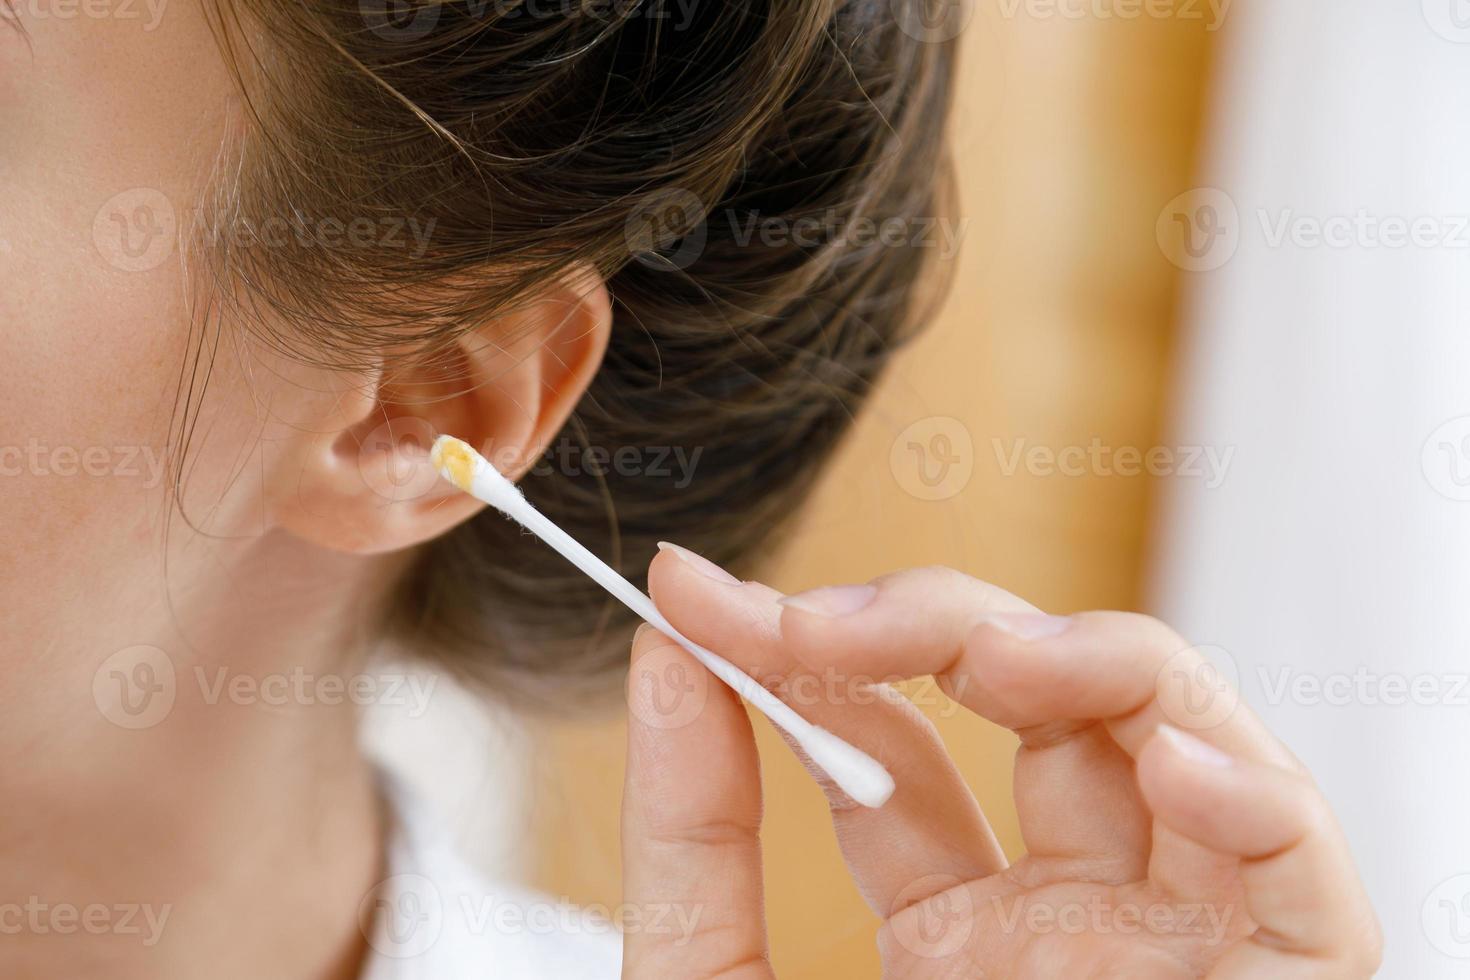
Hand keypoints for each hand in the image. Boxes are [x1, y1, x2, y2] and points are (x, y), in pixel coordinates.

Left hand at [619, 551, 1380, 978]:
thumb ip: (694, 837)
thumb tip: (665, 646)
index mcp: (953, 937)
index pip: (899, 750)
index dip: (810, 654)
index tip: (697, 595)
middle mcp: (1076, 930)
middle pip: (1049, 712)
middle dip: (943, 631)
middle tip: (823, 621)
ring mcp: (1174, 960)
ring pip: (1186, 747)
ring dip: (1102, 666)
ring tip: (996, 655)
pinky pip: (1310, 882)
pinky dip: (1255, 795)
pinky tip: (1173, 762)